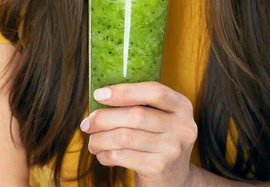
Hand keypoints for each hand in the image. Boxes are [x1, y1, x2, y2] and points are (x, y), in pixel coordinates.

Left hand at [80, 81, 197, 186]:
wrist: (175, 180)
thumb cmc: (158, 140)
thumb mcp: (161, 118)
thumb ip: (142, 104)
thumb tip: (100, 95)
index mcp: (182, 106)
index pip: (155, 91)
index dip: (125, 91)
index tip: (99, 94)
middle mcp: (182, 126)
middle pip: (136, 115)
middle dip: (105, 118)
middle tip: (87, 123)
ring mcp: (173, 149)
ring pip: (126, 137)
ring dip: (101, 138)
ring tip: (92, 140)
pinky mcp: (159, 168)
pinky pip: (124, 157)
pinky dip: (106, 154)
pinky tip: (102, 154)